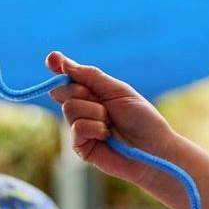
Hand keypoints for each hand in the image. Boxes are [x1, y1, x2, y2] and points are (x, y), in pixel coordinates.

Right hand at [45, 53, 208, 208]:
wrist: (155, 148)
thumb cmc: (142, 119)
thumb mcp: (118, 91)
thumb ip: (91, 76)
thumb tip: (61, 62)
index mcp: (92, 93)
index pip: (67, 78)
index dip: (58, 67)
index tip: (52, 60)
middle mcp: (83, 109)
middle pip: (62, 91)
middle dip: (83, 92)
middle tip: (104, 103)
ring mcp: (79, 128)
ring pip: (70, 108)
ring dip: (96, 113)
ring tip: (111, 123)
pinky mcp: (80, 146)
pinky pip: (77, 127)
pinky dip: (95, 128)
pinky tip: (108, 136)